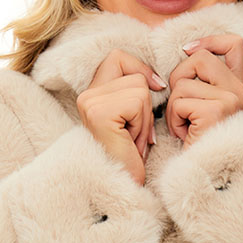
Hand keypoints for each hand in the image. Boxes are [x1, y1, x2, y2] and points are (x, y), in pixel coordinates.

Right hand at [77, 49, 166, 185]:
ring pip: (139, 89)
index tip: (155, 88)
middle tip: (134, 131)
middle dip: (144, 104)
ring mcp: (89, 103)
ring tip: (132, 138)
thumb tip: (158, 79)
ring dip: (144, 117)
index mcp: (90, 93)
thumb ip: (137, 91)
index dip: (140, 70)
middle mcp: (85, 95)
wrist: (122, 185)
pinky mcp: (99, 113)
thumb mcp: (134, 115)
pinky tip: (131, 142)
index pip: (118, 57)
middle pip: (133, 74)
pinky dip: (142, 124)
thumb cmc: (131, 154)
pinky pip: (138, 102)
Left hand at [165, 33, 242, 146]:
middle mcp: (240, 92)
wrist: (206, 177)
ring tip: (185, 126)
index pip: (233, 44)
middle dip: (179, 78)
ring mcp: (230, 101)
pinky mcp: (215, 112)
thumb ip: (202, 82)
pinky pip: (179, 102)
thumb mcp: (204, 108)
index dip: (209, 41)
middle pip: (200, 57)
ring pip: (183, 82)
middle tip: (181, 106)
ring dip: (174, 106)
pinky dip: (174, 120)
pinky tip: (184, 135)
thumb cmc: (199, 145)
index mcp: (239, 88)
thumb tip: (185, 51)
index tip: (187, 51)